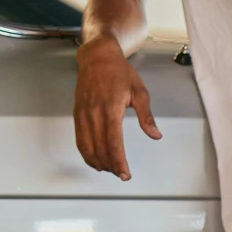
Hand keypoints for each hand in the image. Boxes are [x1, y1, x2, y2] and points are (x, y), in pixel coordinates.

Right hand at [74, 36, 162, 179]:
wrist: (97, 57)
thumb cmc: (119, 72)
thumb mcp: (139, 91)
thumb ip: (146, 116)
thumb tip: (155, 135)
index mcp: (111, 108)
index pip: (113, 143)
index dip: (118, 161)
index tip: (125, 173)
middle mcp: (94, 114)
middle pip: (100, 149)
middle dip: (110, 165)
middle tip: (120, 174)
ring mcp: (83, 114)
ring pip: (87, 147)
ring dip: (97, 162)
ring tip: (109, 169)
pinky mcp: (77, 114)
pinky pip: (79, 139)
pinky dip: (86, 153)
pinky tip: (94, 159)